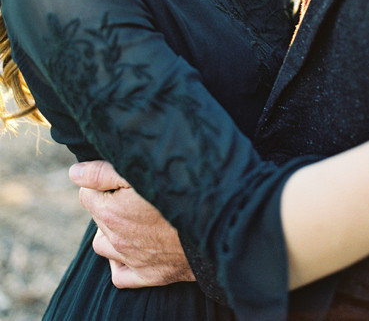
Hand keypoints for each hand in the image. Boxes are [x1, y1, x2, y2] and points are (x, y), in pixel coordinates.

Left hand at [69, 160, 194, 287]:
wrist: (217, 221)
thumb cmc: (180, 188)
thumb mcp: (140, 170)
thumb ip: (103, 172)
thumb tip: (74, 173)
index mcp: (111, 212)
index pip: (86, 193)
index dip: (102, 181)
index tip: (122, 176)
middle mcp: (116, 239)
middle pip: (97, 217)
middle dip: (109, 203)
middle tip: (135, 191)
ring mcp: (132, 259)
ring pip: (103, 246)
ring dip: (111, 231)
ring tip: (133, 216)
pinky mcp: (149, 275)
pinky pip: (120, 275)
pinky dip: (120, 262)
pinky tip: (133, 246)